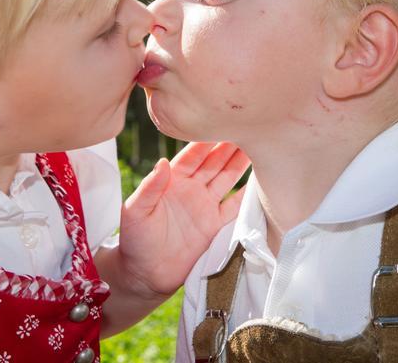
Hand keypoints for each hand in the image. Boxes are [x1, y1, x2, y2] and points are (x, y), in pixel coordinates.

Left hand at [118, 141, 249, 298]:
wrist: (145, 276)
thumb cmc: (134, 241)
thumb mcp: (135, 212)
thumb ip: (149, 188)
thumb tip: (162, 163)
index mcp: (171, 180)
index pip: (192, 154)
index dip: (206, 139)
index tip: (221, 122)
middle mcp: (191, 188)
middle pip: (215, 162)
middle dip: (230, 145)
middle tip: (248, 127)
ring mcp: (205, 206)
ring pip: (228, 178)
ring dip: (242, 164)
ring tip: (260, 146)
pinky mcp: (215, 226)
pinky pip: (235, 206)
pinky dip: (248, 195)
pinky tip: (263, 182)